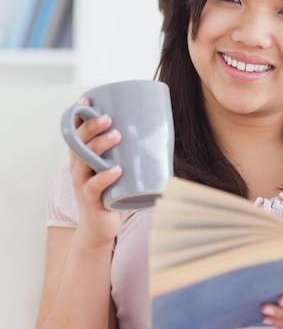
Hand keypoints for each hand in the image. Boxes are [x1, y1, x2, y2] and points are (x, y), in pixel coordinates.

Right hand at [68, 98, 122, 246]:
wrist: (99, 229)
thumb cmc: (112, 194)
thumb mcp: (116, 169)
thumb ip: (129, 153)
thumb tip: (160, 133)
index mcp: (82, 157)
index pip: (75, 133)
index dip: (78, 116)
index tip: (87, 100)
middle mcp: (78, 168)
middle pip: (78, 142)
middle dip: (91, 127)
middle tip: (108, 118)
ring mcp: (82, 184)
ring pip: (84, 161)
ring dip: (99, 146)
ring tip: (117, 136)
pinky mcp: (90, 200)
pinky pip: (94, 186)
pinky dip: (105, 177)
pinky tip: (117, 170)